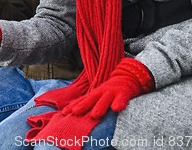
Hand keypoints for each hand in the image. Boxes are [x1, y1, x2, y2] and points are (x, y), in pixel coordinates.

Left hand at [25, 59, 153, 146]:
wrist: (127, 77)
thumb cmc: (111, 90)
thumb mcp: (99, 94)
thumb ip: (88, 101)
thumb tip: (73, 109)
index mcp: (95, 93)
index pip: (83, 100)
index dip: (73, 106)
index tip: (63, 112)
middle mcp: (102, 92)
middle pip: (91, 99)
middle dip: (83, 106)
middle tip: (74, 113)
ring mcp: (112, 92)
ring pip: (105, 100)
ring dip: (100, 107)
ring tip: (95, 115)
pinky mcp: (124, 92)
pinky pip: (122, 98)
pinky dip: (119, 103)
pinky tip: (116, 109)